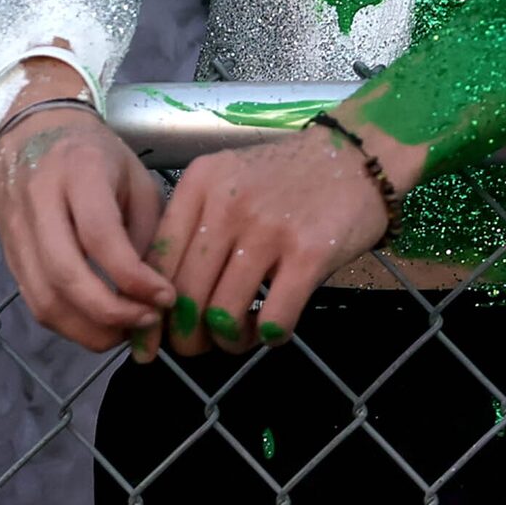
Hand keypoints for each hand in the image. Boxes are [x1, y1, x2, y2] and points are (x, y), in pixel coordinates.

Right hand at [0, 102, 172, 353]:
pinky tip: (97, 322)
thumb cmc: (96, 153)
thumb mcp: (135, 176)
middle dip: (110, 313)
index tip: (166, 297)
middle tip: (147, 322)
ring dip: (88, 329)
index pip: (99, 234)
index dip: (133, 277)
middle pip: (65, 274)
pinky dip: (68, 323)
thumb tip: (153, 294)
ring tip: (125, 330)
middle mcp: (39, 198)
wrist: (32, 127)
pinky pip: (34, 300)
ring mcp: (16, 228)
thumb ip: (146, 231)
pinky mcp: (7, 251)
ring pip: (44, 298)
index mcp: (79, 170)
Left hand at [146, 124, 408, 360]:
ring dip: (228, 340)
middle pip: (186, 294)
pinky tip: (274, 328)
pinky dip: (269, 336)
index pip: (158, 260)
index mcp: (198, 185)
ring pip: (224, 313)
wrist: (354, 157)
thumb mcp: (227, 182)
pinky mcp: (309, 254)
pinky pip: (274, 319)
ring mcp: (267, 229)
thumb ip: (195, 226)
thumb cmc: (284, 176)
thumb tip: (163, 295)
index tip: (150, 339)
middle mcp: (226, 204)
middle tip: (198, 347)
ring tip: (240, 334)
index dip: (151, 309)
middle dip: (186, 336)